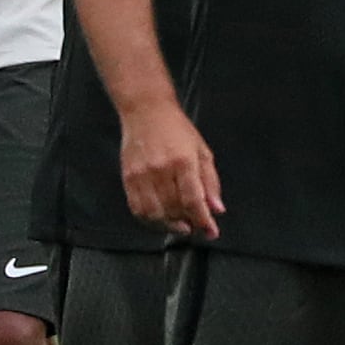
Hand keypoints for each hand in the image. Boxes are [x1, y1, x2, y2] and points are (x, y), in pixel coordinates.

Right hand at [119, 99, 221, 239]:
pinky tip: (161, 218)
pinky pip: (137, 209)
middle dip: (189, 223)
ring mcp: (142, 175)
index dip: (203, 221)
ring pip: (155, 214)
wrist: (146, 111)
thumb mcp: (202, 152)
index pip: (193, 200)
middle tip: (196, 225)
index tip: (211, 232)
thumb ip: (210, 182)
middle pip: (175, 209)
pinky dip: (150, 220)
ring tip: (180, 223)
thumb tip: (216, 209)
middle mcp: (161, 169)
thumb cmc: (177, 129)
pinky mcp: (128, 178)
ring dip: (169, 224)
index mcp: (183, 161)